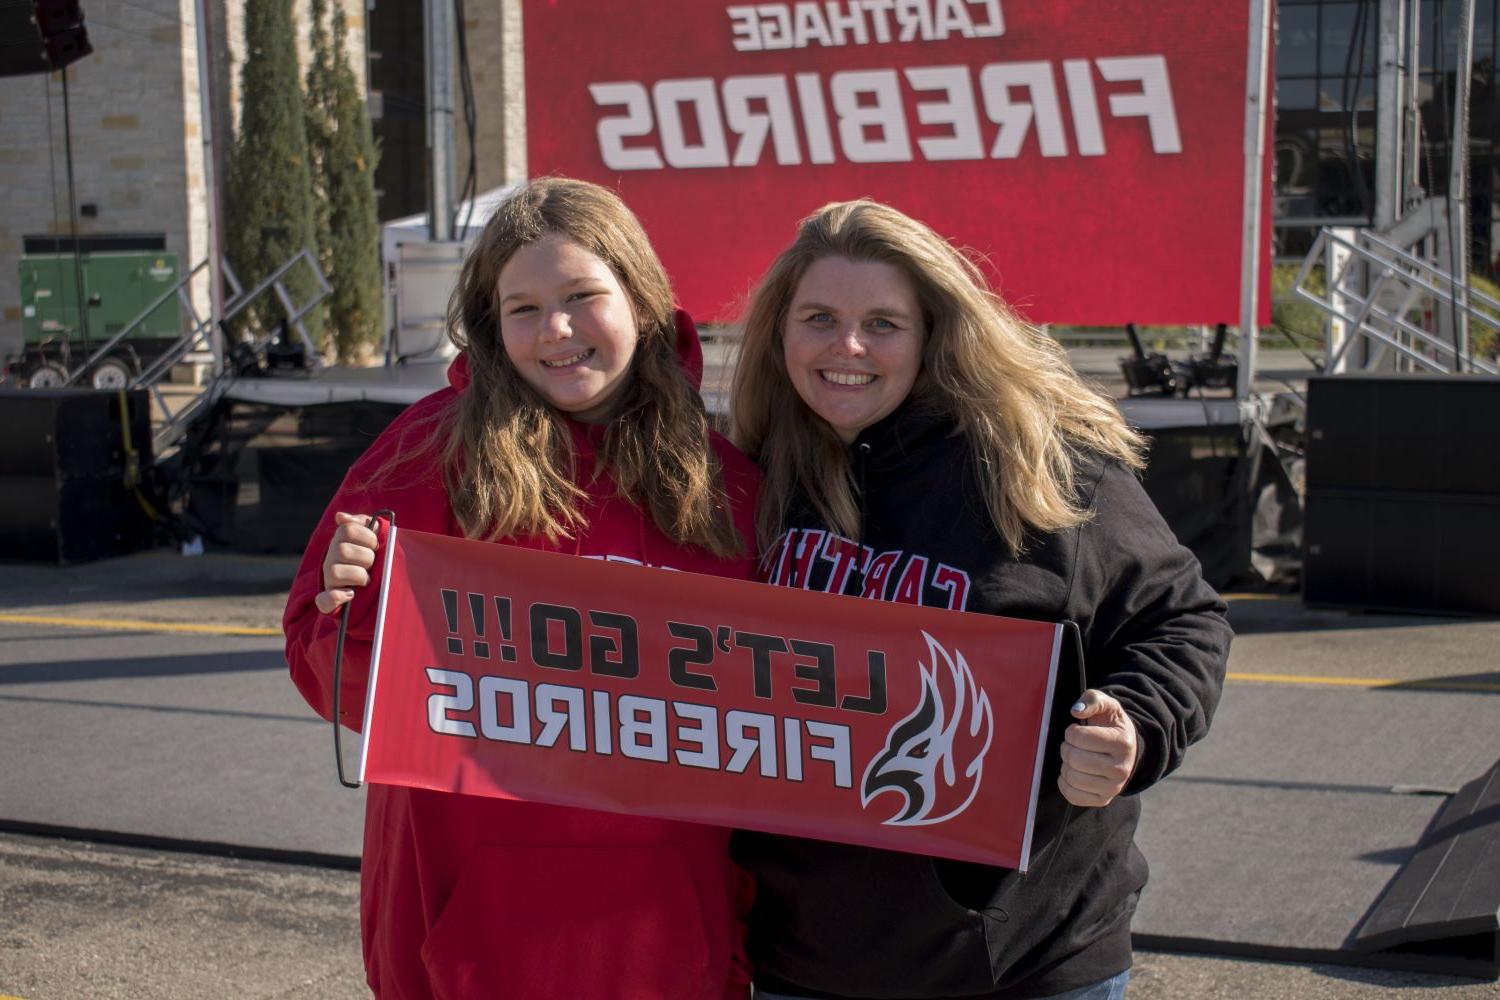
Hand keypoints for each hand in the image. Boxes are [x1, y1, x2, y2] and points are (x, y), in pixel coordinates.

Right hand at [314, 512, 379, 614]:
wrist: (380, 587)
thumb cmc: (377, 557)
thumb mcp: (376, 536)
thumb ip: (364, 523)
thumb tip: (340, 516)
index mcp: (341, 542)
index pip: (347, 529)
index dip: (367, 537)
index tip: (376, 545)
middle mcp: (331, 559)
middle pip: (342, 550)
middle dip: (366, 557)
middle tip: (373, 563)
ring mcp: (328, 579)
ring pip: (335, 573)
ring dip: (358, 576)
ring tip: (367, 579)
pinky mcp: (329, 600)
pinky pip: (323, 600)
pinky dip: (335, 597)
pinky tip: (350, 594)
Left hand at [1058, 689, 1138, 807]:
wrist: (1127, 750)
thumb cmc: (1111, 725)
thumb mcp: (1108, 705)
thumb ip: (1092, 699)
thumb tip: (1076, 711)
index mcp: (1122, 743)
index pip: (1080, 737)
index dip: (1071, 731)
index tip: (1076, 731)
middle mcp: (1121, 769)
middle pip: (1074, 758)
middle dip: (1067, 747)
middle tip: (1073, 744)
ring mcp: (1113, 787)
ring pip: (1071, 777)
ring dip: (1065, 764)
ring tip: (1075, 757)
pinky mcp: (1103, 800)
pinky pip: (1072, 795)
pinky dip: (1065, 783)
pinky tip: (1073, 772)